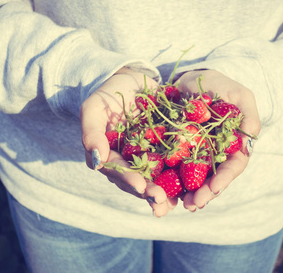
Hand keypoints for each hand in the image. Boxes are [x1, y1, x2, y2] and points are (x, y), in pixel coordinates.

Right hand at [80, 67, 176, 216]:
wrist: (132, 79)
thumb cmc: (108, 93)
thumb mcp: (94, 108)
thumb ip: (91, 133)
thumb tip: (96, 160)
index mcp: (109, 156)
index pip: (117, 171)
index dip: (128, 180)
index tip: (140, 186)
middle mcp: (128, 161)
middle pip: (137, 181)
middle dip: (149, 193)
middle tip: (161, 201)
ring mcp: (147, 157)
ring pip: (155, 179)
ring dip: (164, 193)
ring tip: (173, 204)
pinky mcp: (164, 149)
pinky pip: (173, 164)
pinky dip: (180, 176)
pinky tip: (191, 186)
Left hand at [175, 69, 260, 210]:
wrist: (191, 79)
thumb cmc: (218, 85)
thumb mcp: (238, 94)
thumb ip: (247, 111)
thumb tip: (251, 135)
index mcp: (233, 146)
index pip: (233, 167)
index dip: (224, 179)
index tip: (214, 188)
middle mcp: (215, 155)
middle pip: (212, 179)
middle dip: (204, 193)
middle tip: (193, 204)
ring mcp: (195, 154)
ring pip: (193, 179)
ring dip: (187, 194)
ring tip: (180, 205)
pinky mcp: (176, 151)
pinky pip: (172, 169)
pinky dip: (169, 182)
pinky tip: (162, 191)